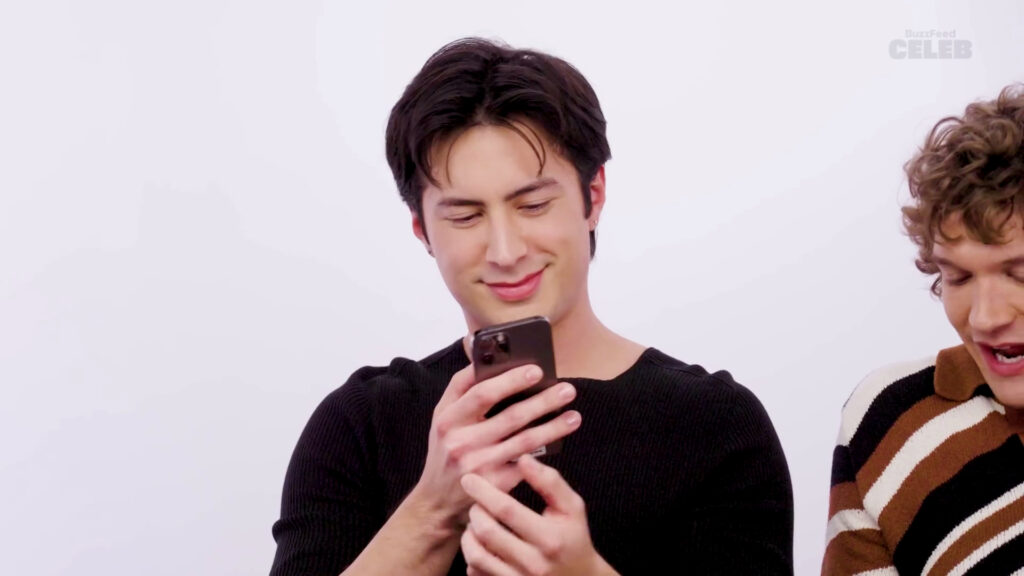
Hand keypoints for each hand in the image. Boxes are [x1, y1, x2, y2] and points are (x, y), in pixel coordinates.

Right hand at [409, 364, 581, 529]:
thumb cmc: (444, 449)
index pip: (482, 393)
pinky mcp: (493, 486)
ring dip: (553, 427)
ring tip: (573, 415)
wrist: (437, 501)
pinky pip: (526, 465)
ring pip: (524, 441)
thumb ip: (460, 384)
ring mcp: (478, 466)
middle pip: (510, 417)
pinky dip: (545, 452)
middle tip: (567, 389)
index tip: (537, 370)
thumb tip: (476, 347)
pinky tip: (560, 440)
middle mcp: (461, 442)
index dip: (511, 380)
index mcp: (448, 419)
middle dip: (543, 401)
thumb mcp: (442, 416)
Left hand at [460, 454, 617, 575]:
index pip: (507, 510)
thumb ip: (550, 482)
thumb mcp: (572, 507)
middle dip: (475, 511)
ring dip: (469, 534)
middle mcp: (534, 563)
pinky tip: (479, 544)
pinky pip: (476, 573)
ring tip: (475, 522)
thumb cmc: (573, 538)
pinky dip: (471, 556)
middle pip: (487, 532)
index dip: (484, 491)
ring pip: (476, 555)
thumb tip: (524, 459)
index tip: (470, 478)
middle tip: (475, 502)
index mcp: (550, 538)